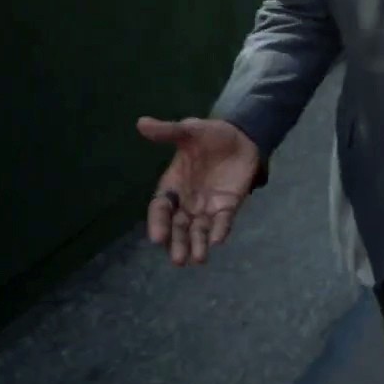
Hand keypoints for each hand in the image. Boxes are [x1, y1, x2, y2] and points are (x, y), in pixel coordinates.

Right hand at [138, 116, 260, 266]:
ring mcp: (208, 206)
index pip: (161, 208)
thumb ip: (168, 131)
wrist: (242, 137)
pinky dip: (220, 231)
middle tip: (178, 260)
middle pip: (179, 226)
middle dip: (177, 243)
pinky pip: (222, 221)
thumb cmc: (212, 135)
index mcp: (173, 185)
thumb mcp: (190, 130)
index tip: (156, 238)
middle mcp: (187, 201)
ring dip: (197, 244)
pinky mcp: (228, 206)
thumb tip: (141, 122)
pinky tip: (218, 241)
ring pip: (199, 230)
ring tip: (197, 259)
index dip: (158, 223)